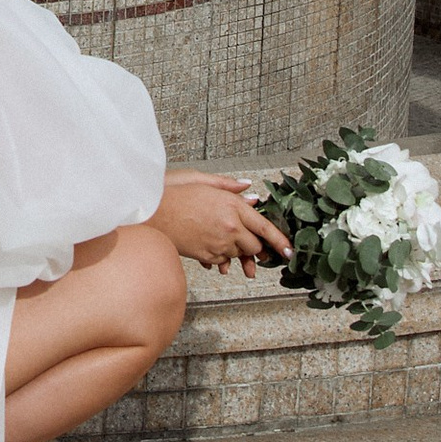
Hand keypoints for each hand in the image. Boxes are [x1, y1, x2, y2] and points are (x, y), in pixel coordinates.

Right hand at [159, 174, 291, 273]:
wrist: (150, 212)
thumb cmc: (173, 193)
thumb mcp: (203, 180)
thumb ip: (229, 186)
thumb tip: (248, 188)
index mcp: (232, 207)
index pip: (265, 228)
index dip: (280, 242)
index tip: (289, 251)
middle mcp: (229, 228)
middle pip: (254, 246)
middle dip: (254, 246)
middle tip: (250, 242)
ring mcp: (218, 244)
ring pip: (239, 255)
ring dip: (237, 251)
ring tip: (227, 243)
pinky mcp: (205, 255)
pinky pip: (222, 261)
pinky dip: (221, 257)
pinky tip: (213, 246)